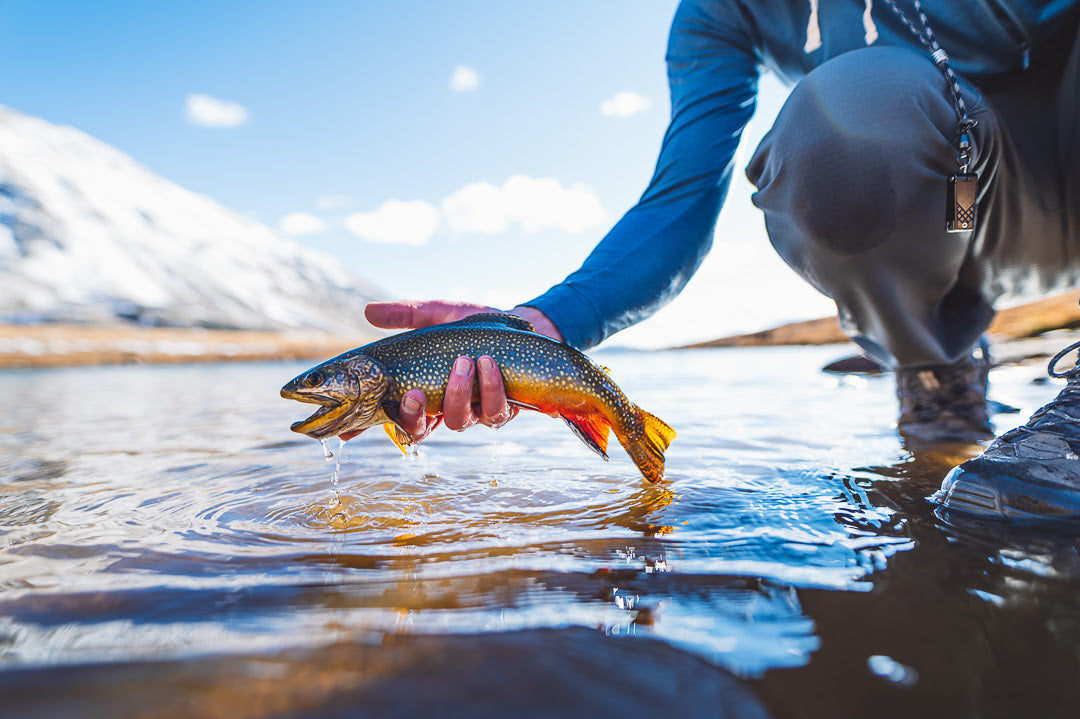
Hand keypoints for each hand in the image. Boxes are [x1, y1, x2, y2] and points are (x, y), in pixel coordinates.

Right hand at [364, 300, 561, 440]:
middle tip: (414, 393)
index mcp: (421, 389)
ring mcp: (472, 412)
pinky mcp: (501, 411)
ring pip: (458, 421)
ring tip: (464, 361)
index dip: (366, 427)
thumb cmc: (474, 326)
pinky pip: (493, 412)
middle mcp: (443, 407)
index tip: (346, 432)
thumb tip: (368, 311)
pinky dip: (489, 387)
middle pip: (418, 430)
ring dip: (458, 393)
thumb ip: (407, 315)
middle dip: (412, 416)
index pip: (388, 413)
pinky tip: (488, 363)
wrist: (520, 328)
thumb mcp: (438, 314)